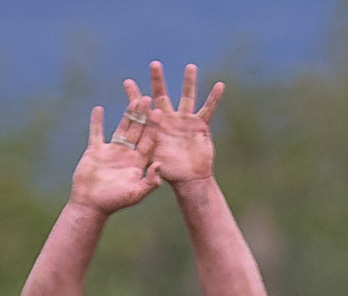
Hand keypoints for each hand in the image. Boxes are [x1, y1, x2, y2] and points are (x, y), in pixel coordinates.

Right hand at [70, 91, 160, 216]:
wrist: (91, 205)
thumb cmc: (114, 202)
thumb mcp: (135, 194)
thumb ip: (149, 182)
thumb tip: (159, 165)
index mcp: (138, 163)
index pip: (148, 142)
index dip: (154, 128)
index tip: (159, 112)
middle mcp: (127, 155)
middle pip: (137, 131)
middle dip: (143, 116)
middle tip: (148, 98)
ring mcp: (112, 151)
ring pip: (121, 128)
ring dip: (127, 114)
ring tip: (133, 99)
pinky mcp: (96, 150)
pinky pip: (96, 132)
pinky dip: (97, 121)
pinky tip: (99, 109)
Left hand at [123, 61, 222, 185]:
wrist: (190, 179)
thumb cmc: (170, 173)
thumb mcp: (155, 165)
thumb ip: (148, 157)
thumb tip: (145, 153)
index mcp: (155, 128)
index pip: (143, 110)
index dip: (135, 97)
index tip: (127, 82)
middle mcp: (169, 120)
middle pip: (162, 96)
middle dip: (158, 81)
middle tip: (154, 64)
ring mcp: (185, 121)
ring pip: (187, 97)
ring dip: (189, 82)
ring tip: (190, 67)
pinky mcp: (200, 125)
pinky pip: (208, 109)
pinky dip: (214, 98)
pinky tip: (219, 85)